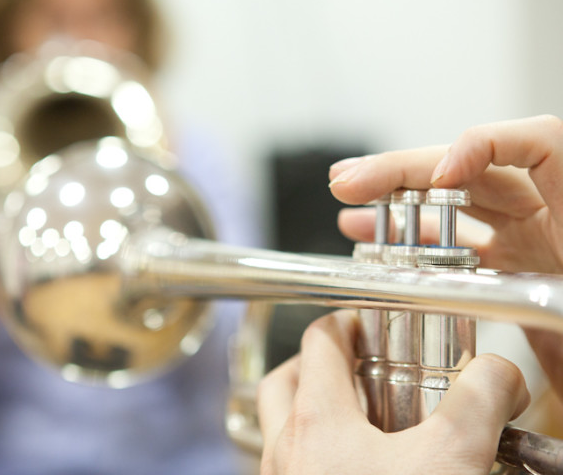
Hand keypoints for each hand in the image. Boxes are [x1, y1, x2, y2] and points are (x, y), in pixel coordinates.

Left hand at [258, 310, 528, 474]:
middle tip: (352, 364)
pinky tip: (354, 470)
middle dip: (315, 362)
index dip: (346, 321)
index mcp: (316, 422)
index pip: (320, 340)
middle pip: (284, 380)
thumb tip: (501, 371)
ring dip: (309, 409)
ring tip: (356, 416)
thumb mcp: (454, 460)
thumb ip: (480, 401)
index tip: (368, 323)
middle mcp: (286, 452)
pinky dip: (313, 454)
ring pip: (279, 426)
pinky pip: (288, 468)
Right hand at [327, 114, 562, 397]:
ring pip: (451, 203)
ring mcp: (529, 239)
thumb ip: (551, 325)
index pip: (540, 144)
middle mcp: (549, 218)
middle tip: (353, 181)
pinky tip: (378, 244)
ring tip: (350, 205)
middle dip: (403, 170)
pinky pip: (453, 243)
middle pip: (471, 168)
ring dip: (394, 201)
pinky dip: (412, 240)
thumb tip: (487, 329)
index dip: (480, 146)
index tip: (437, 176)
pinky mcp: (513, 265)